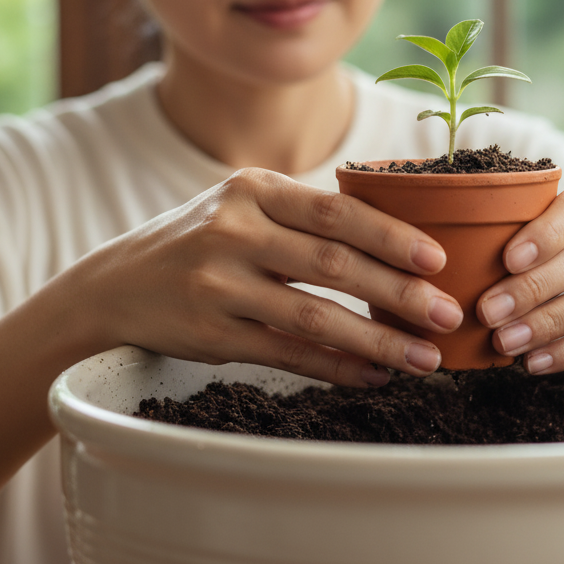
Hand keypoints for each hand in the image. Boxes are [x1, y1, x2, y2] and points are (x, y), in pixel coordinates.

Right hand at [75, 168, 461, 387]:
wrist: (116, 283)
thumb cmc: (202, 236)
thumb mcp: (244, 205)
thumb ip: (306, 216)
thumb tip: (398, 239)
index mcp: (254, 189)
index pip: (336, 211)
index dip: (392, 236)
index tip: (438, 258)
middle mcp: (235, 230)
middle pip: (333, 264)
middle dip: (399, 292)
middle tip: (448, 313)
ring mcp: (218, 284)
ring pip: (314, 316)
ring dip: (377, 340)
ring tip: (425, 357)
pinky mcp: (211, 333)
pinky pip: (287, 353)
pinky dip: (336, 367)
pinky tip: (374, 374)